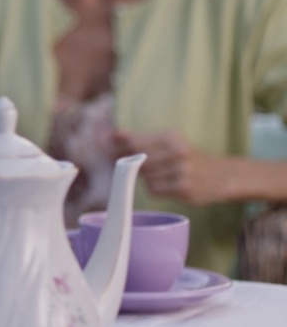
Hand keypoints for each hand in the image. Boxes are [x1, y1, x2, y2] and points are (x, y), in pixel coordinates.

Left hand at [113, 130, 229, 204]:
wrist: (223, 176)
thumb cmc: (189, 158)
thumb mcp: (171, 142)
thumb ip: (142, 140)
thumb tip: (112, 136)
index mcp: (172, 137)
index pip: (134, 142)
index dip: (116, 147)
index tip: (104, 148)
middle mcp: (177, 152)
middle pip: (137, 161)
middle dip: (131, 165)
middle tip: (136, 166)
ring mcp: (181, 171)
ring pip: (144, 178)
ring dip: (148, 179)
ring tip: (164, 175)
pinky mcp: (183, 189)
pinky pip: (154, 190)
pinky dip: (156, 189)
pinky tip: (169, 185)